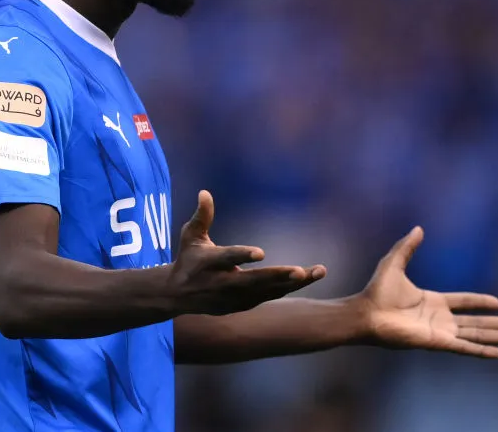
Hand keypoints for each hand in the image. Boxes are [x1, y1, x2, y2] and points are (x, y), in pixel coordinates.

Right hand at [169, 190, 326, 315]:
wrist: (178, 296)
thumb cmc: (188, 258)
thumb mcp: (190, 236)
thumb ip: (202, 216)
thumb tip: (205, 192)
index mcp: (208, 263)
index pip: (226, 258)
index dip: (242, 255)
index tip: (261, 252)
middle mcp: (221, 283)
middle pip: (252, 281)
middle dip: (277, 276)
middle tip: (300, 270)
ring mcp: (234, 298)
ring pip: (268, 291)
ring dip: (294, 283)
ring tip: (319, 271)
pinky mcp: (244, 305)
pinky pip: (270, 296)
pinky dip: (289, 288)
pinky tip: (309, 277)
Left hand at [352, 227, 497, 357]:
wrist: (366, 313)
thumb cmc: (376, 291)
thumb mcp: (394, 263)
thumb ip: (407, 246)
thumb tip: (419, 228)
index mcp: (433, 302)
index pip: (463, 302)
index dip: (480, 302)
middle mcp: (440, 319)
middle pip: (477, 322)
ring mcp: (440, 332)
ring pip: (477, 334)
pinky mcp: (437, 342)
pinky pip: (466, 347)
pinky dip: (483, 350)